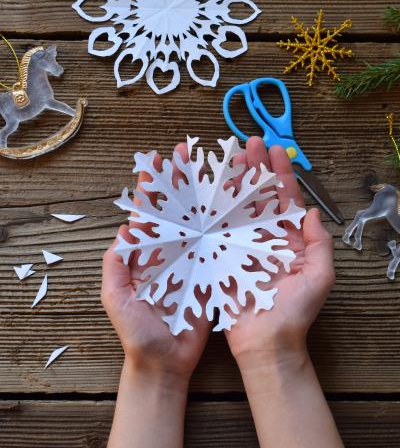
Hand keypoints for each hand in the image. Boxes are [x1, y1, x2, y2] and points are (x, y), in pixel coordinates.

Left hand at [102, 143, 210, 383]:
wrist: (165, 362)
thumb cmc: (138, 333)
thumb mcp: (116, 298)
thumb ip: (116, 265)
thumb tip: (123, 228)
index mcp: (145, 254)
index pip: (148, 213)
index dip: (152, 187)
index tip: (157, 160)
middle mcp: (170, 252)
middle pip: (177, 210)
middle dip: (181, 181)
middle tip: (190, 154)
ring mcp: (191, 261)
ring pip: (200, 223)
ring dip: (207, 197)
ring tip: (217, 171)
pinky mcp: (210, 275)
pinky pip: (218, 247)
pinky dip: (225, 227)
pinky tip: (235, 206)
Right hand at [224, 137, 334, 371]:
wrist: (265, 343)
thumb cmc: (294, 313)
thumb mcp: (319, 277)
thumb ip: (320, 244)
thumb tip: (312, 211)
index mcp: (288, 239)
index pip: (285, 199)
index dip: (281, 174)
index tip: (275, 150)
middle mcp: (263, 237)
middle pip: (259, 196)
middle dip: (255, 168)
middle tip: (249, 143)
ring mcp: (240, 245)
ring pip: (236, 206)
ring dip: (232, 181)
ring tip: (227, 157)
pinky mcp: (221, 256)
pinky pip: (216, 228)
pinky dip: (211, 208)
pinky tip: (205, 189)